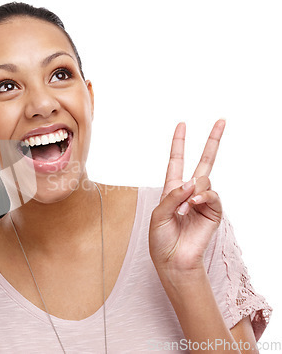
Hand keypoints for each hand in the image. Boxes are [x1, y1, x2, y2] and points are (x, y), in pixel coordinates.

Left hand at [149, 120, 224, 277]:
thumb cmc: (160, 238)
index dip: (179, 143)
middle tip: (222, 120)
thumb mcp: (159, 214)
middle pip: (204, 161)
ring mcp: (203, 201)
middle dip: (213, 141)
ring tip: (183, 210)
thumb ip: (173, 196)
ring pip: (204, 180)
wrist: (172, 259)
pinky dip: (203, 197)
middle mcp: (189, 191)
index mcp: (172, 189)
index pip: (177, 161)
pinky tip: (194, 204)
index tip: (182, 125)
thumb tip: (192, 183)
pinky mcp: (213, 212)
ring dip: (192, 192)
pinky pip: (212, 195)